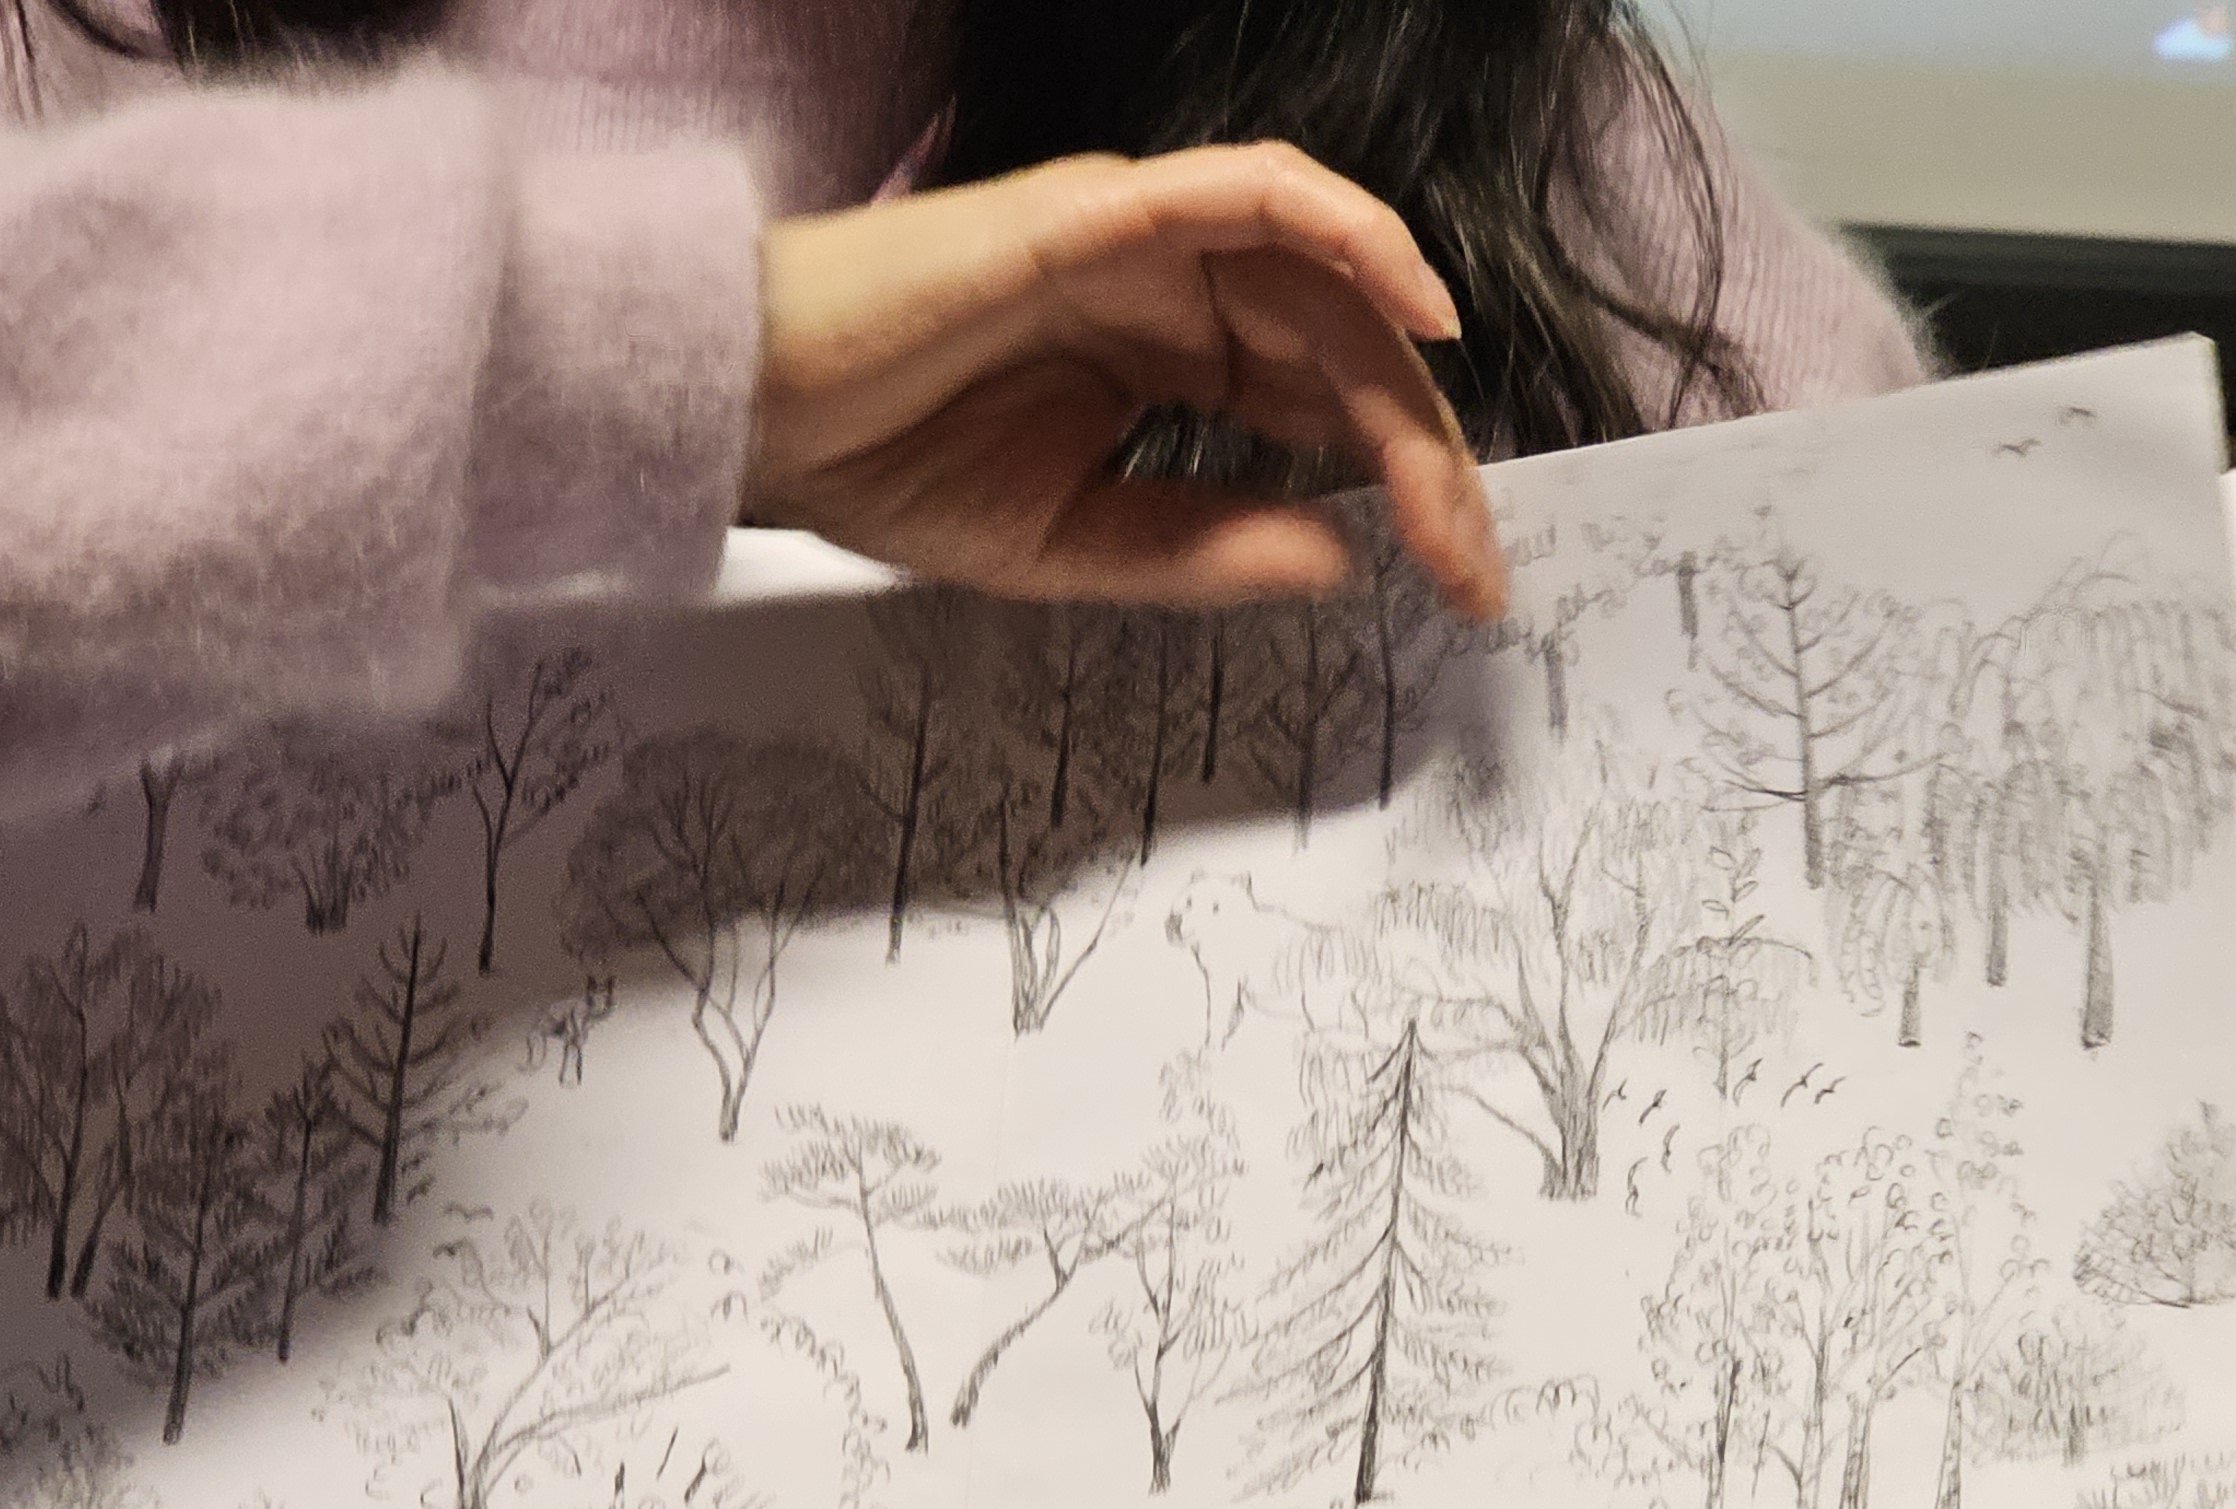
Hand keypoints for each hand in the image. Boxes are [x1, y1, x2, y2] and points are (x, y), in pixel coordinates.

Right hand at [745, 146, 1507, 620]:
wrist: (758, 416)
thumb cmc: (888, 467)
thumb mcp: (1079, 546)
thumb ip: (1207, 549)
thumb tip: (1341, 562)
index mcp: (1173, 364)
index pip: (1326, 413)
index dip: (1410, 492)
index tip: (1465, 588)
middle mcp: (1176, 292)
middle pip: (1347, 352)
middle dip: (1428, 458)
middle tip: (1477, 563)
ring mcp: (1144, 241)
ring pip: (1322, 277)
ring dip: (1404, 367)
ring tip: (1454, 467)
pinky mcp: (1102, 210)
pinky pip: (1252, 192)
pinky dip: (1346, 228)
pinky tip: (1412, 303)